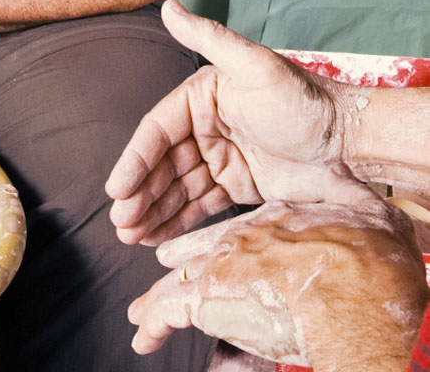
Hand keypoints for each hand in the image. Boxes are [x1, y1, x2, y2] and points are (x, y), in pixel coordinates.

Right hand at [106, 0, 369, 245]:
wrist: (350, 142)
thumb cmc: (302, 99)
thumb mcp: (254, 65)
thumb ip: (209, 37)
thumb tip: (167, 5)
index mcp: (201, 97)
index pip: (158, 131)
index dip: (135, 161)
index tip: (117, 190)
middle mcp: (205, 127)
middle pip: (162, 164)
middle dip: (140, 193)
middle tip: (121, 223)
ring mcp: (220, 158)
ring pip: (176, 188)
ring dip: (152, 211)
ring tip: (130, 236)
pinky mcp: (238, 185)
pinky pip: (200, 205)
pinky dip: (177, 221)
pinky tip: (155, 238)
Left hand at [127, 198, 428, 371]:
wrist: (355, 279)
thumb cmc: (366, 252)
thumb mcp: (359, 205)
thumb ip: (342, 188)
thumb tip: (339, 172)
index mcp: (270, 220)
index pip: (227, 231)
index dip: (203, 242)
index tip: (183, 251)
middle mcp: (240, 239)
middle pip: (197, 256)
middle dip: (175, 268)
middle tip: (158, 275)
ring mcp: (220, 264)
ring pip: (176, 283)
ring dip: (157, 303)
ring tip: (140, 318)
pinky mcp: (206, 292)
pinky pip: (169, 310)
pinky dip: (154, 323)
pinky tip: (144, 335)